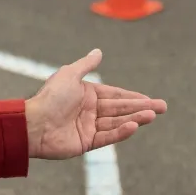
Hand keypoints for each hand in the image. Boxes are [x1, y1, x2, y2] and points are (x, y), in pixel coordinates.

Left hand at [25, 49, 167, 159]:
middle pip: (121, 109)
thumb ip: (86, 65)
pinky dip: (121, 132)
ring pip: (117, 122)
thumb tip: (98, 52)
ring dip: (136, 119)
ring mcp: (89, 127)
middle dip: (142, 108)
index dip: (134, 97)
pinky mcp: (87, 143)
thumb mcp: (69, 75)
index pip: (116, 95)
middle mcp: (90, 111)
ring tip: (153, 116)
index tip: (150, 99)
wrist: (33, 124)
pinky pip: (108, 136)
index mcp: (87, 95)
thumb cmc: (49, 98)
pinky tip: (135, 126)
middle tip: (163, 107)